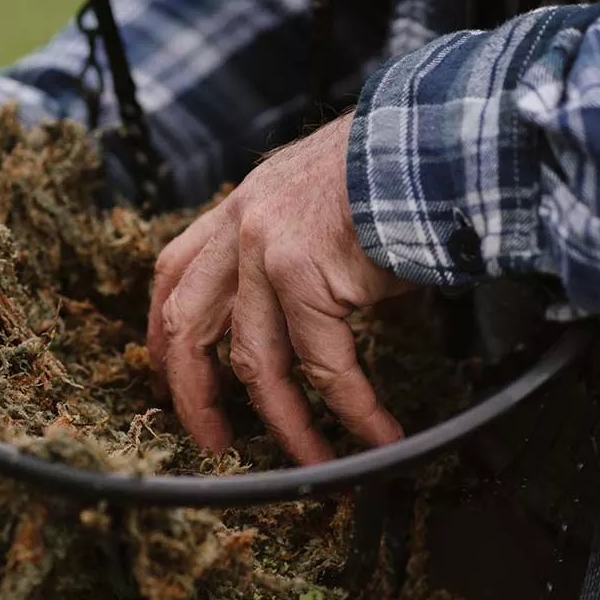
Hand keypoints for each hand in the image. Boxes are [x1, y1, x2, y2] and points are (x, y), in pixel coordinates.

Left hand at [147, 111, 415, 465]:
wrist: (435, 137)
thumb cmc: (391, 171)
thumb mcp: (319, 207)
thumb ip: (301, 258)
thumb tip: (321, 320)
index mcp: (236, 209)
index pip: (173, 275)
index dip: (164, 333)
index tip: (169, 373)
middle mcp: (239, 226)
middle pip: (187, 326)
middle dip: (193, 394)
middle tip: (212, 443)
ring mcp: (266, 250)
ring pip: (257, 361)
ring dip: (286, 423)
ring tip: (311, 463)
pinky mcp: (306, 272)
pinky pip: (325, 363)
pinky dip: (352, 409)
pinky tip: (377, 435)